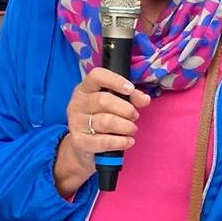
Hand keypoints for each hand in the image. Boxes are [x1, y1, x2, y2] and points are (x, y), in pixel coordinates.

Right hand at [54, 68, 152, 196]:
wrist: (84, 145)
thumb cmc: (102, 117)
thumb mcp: (115, 103)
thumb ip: (132, 97)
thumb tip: (145, 99)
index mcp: (85, 88)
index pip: (96, 76)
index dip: (115, 81)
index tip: (130, 89)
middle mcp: (78, 103)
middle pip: (103, 100)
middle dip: (125, 109)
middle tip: (135, 115)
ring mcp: (76, 122)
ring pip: (105, 121)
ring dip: (125, 126)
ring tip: (132, 129)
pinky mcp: (79, 141)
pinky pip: (103, 141)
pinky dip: (120, 142)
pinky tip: (128, 141)